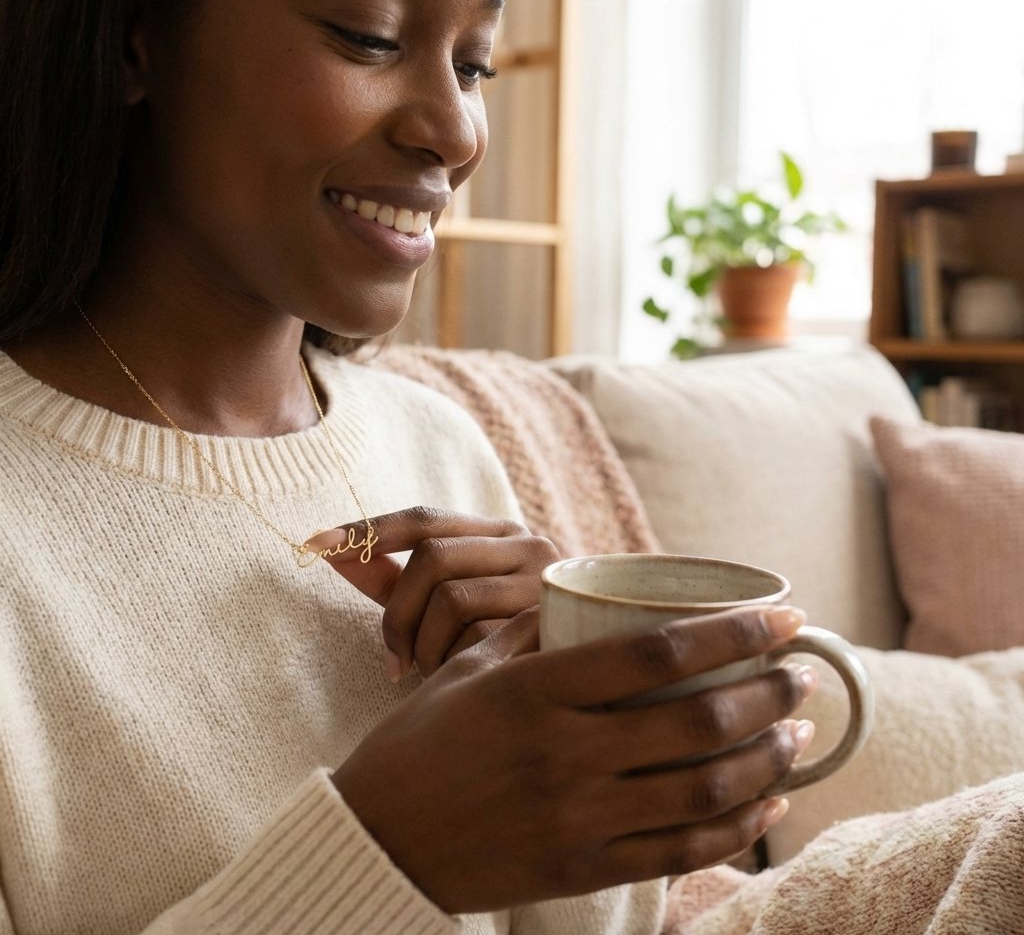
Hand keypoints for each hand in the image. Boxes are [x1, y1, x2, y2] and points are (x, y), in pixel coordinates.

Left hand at [303, 506, 557, 679]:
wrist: (595, 679)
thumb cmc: (508, 644)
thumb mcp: (449, 605)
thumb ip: (395, 579)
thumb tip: (330, 553)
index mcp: (498, 533)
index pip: (423, 519)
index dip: (368, 531)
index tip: (315, 544)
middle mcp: (527, 543)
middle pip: (431, 555)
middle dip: (397, 612)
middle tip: (393, 661)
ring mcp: (544, 579)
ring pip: (451, 596)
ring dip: (426, 645)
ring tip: (435, 673)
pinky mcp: (554, 618)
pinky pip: (479, 635)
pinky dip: (456, 662)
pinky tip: (464, 682)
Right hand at [332, 604, 816, 914]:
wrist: (379, 841)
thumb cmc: (421, 742)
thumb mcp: (468, 669)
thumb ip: (532, 632)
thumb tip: (590, 598)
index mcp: (534, 691)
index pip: (657, 652)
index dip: (733, 631)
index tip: (784, 615)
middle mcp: (564, 753)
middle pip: (697, 719)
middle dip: (769, 692)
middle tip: (803, 673)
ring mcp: (577, 818)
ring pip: (704, 789)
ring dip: (767, 758)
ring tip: (799, 733)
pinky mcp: (584, 868)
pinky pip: (680, 851)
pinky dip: (738, 828)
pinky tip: (769, 803)